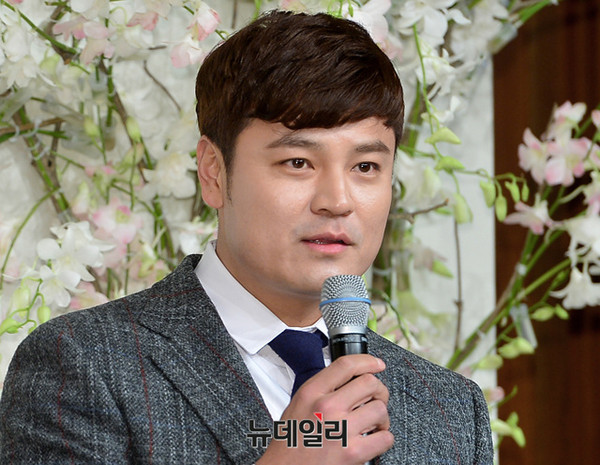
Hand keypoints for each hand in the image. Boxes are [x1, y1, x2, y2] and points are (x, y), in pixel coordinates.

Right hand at [257, 354, 392, 464]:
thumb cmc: (290, 442)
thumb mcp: (298, 404)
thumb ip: (321, 388)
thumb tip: (349, 378)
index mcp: (312, 392)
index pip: (346, 365)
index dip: (367, 361)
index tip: (376, 364)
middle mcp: (327, 407)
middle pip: (369, 383)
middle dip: (378, 391)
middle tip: (376, 398)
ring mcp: (341, 429)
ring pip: (380, 409)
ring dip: (382, 417)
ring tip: (373, 423)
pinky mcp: (353, 452)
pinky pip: (385, 437)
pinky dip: (384, 438)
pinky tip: (374, 439)